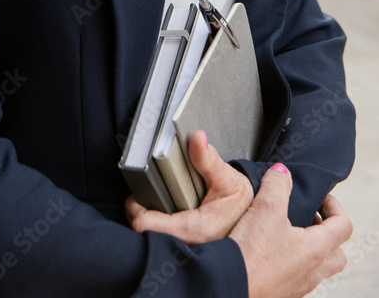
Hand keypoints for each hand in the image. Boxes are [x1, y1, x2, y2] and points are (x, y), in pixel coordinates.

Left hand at [125, 129, 254, 242]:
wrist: (254, 219)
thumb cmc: (238, 200)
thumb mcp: (227, 178)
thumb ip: (208, 159)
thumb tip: (197, 137)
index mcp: (193, 230)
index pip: (144, 225)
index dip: (135, 207)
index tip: (136, 193)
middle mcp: (188, 246)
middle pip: (145, 235)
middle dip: (140, 214)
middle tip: (144, 195)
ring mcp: (186, 251)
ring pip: (152, 240)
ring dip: (149, 221)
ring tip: (154, 202)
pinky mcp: (186, 251)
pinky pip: (162, 242)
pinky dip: (158, 228)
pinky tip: (163, 213)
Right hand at [230, 164, 351, 297]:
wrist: (230, 286)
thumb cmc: (252, 254)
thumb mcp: (266, 208)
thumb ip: (277, 184)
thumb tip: (282, 171)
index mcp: (316, 249)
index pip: (343, 226)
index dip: (334, 206)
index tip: (318, 197)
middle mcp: (312, 271)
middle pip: (337, 253)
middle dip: (327, 232)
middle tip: (308, 217)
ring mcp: (299, 285)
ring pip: (317, 267)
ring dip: (309, 248)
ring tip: (287, 232)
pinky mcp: (282, 293)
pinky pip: (298, 277)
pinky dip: (292, 263)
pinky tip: (271, 252)